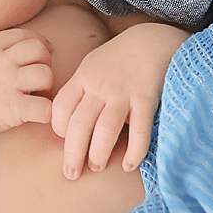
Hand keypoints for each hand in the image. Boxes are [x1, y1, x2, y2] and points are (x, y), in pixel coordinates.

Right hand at [0, 28, 54, 144]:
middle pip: (38, 49)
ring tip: (40, 96)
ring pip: (46, 74)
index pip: (22, 34)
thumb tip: (6, 48)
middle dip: (46, 61)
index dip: (38, 40)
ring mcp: (9, 85)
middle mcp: (1, 63)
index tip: (43, 52)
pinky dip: (48, 113)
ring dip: (49, 86)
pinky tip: (40, 115)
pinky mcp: (14, 109)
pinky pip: (45, 107)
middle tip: (41, 76)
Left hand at [51, 22, 187, 178]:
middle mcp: (100, 86)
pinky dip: (134, 151)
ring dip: (98, 153)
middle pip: (79, 124)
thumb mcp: (93, 64)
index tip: (65, 140)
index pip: (61, 107)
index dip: (59, 128)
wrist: (154, 39)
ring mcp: (124, 93)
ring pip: (105, 129)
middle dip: (72, 153)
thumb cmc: (120, 57)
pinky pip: (139, 130)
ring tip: (96, 167)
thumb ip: (80, 89)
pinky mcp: (146, 99)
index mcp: (83, 77)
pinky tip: (128, 165)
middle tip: (71, 174)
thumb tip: (67, 119)